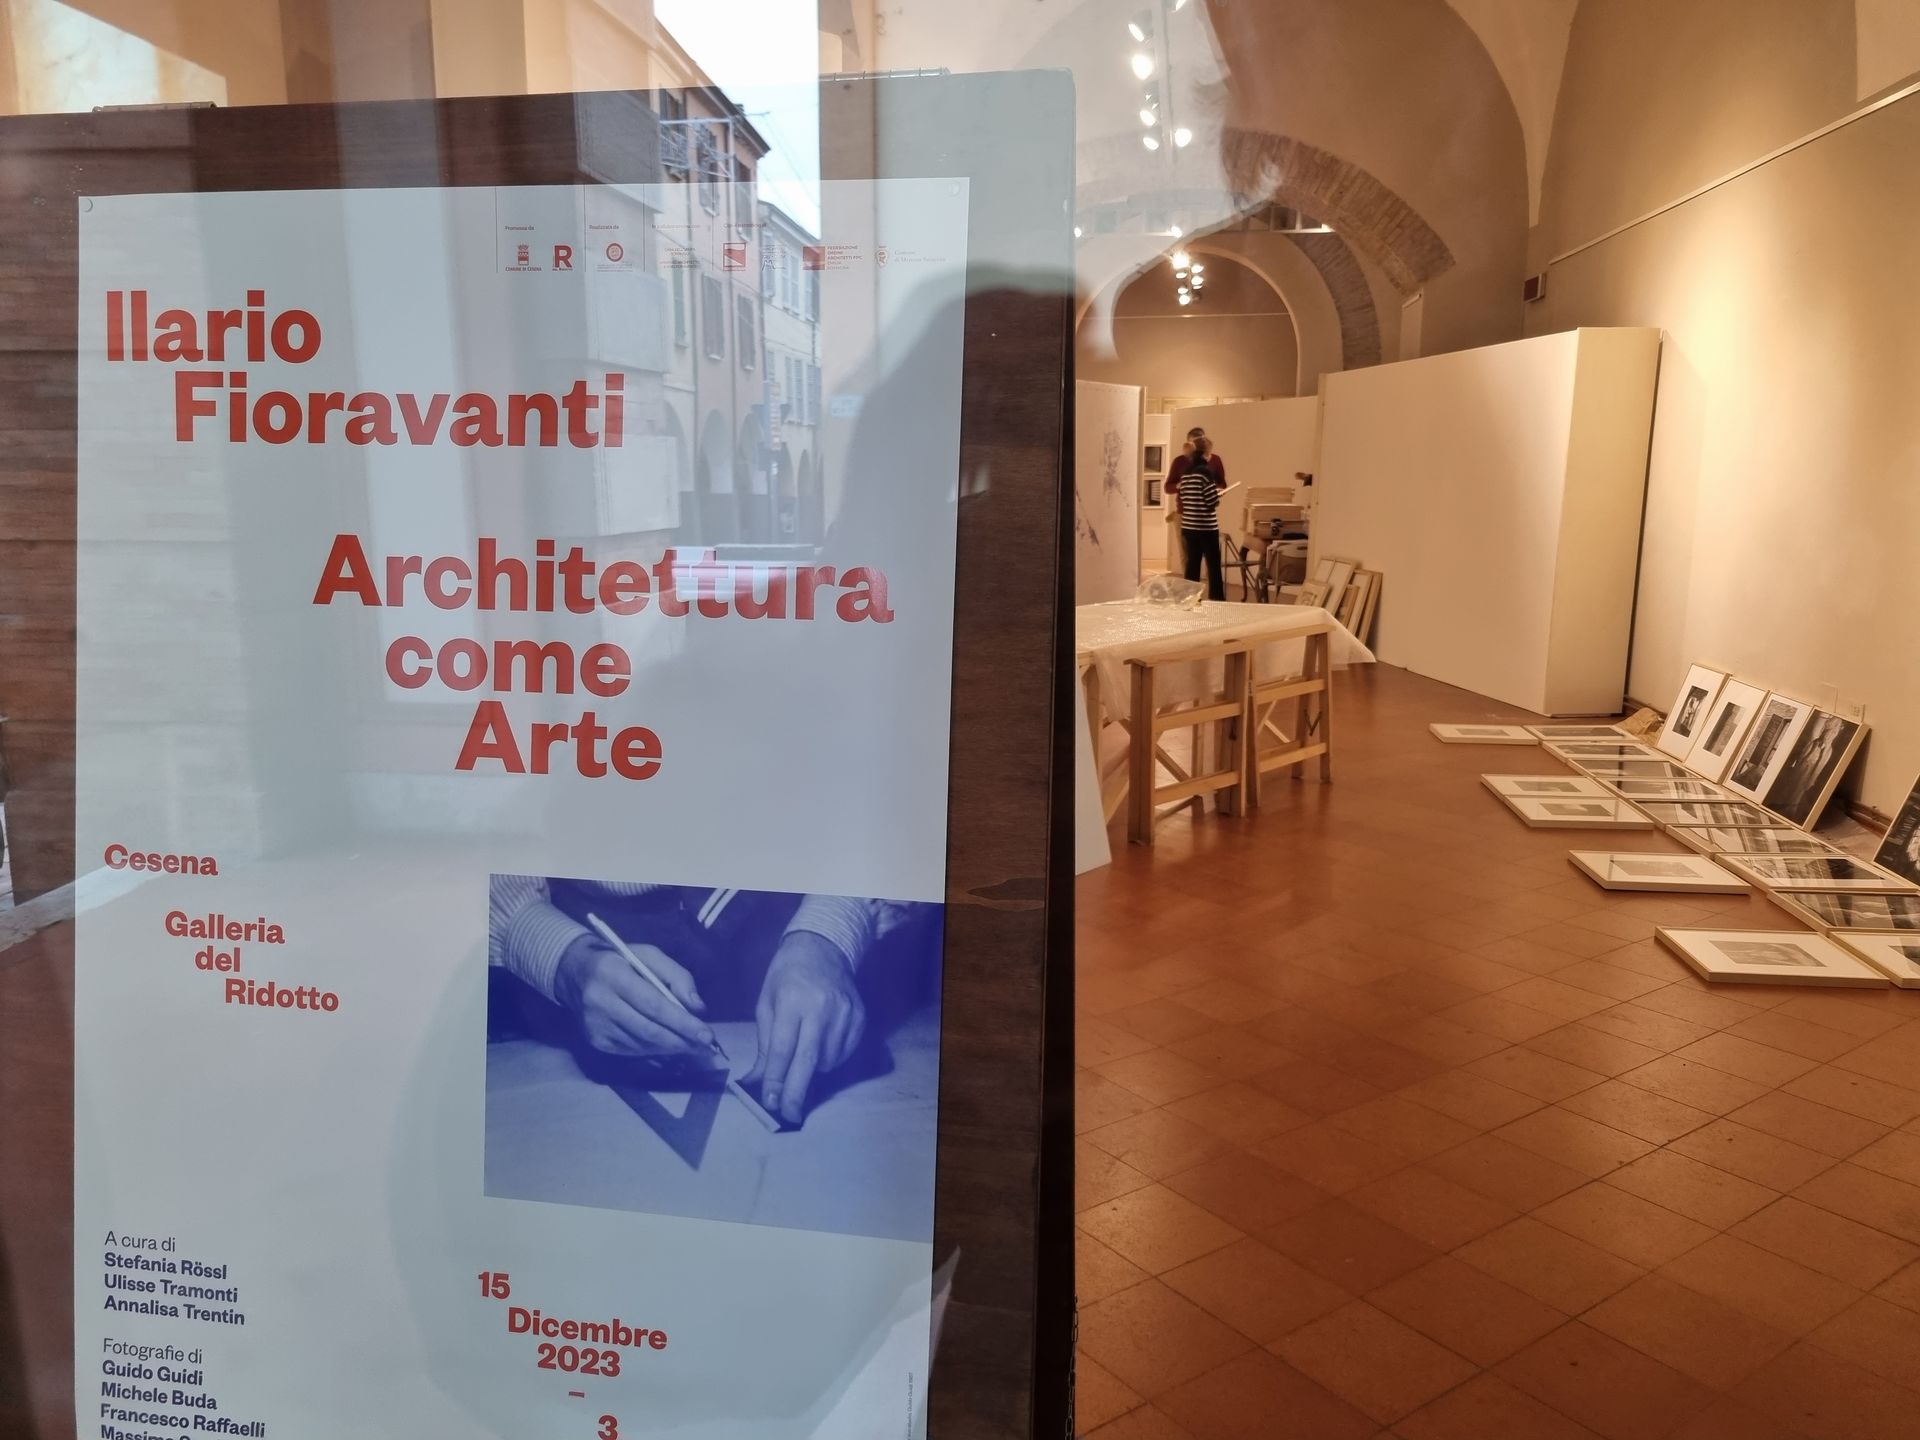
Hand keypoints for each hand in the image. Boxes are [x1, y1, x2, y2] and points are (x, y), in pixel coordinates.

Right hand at [553, 935, 713, 1058]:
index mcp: (613, 974)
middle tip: (708, 1047)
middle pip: (649, 1030)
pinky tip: (669, 1045)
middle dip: (682, 1041)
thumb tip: (698, 1008)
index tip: (707, 1035)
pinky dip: (655, 1050)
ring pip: (642, 1045)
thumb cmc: (621, 960)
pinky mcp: (595, 1040)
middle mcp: (600, 1002)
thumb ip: (677, 977)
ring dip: (671, 1048)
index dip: (682, 1023)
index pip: (653, 1005)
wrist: (575, 972)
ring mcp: (595, 1025)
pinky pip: (632, 1051)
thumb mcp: (650, 955)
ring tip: (693, 1046)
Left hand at [743, 933, 864, 1122]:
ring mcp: (845, 1013)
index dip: (776, 1079)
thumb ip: (765, 1044)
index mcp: (792, 1001)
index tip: (770, 1102)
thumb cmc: (786, 976)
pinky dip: (830, 1060)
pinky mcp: (860, 1018)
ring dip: (812, 1071)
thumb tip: (756, 1082)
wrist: (823, 948)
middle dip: (797, 1092)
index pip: (783, 1049)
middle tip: (789, 1114)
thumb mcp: (766, 1003)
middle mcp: (822, 1008)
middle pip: (809, 1060)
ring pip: (828, 1061)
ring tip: (802, 1058)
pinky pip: (844, 1053)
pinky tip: (820, 1047)